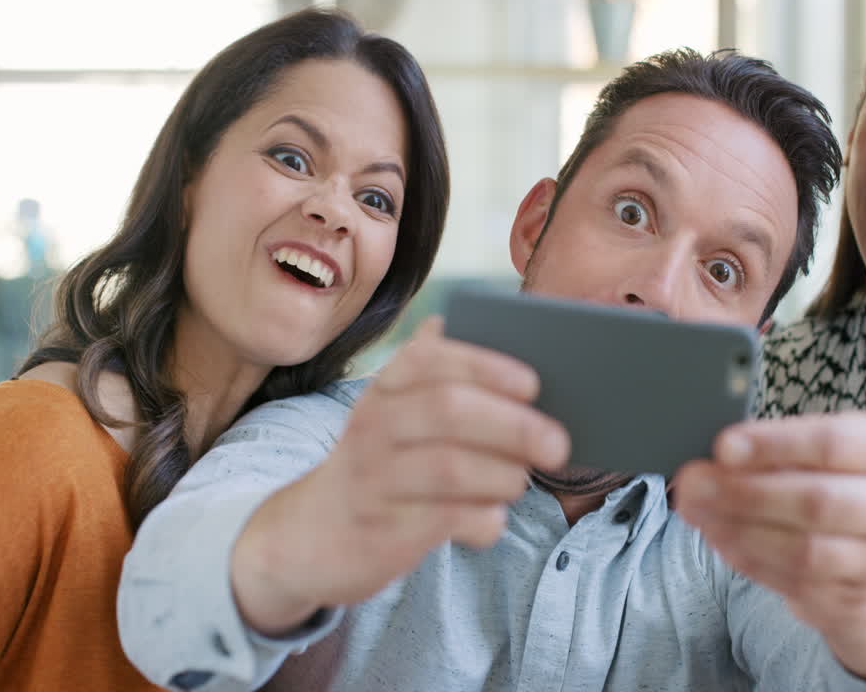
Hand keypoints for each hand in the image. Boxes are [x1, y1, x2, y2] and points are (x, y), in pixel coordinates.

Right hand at [231, 317, 568, 634]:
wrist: (307, 537)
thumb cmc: (380, 465)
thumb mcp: (396, 413)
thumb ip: (438, 377)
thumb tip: (470, 328)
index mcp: (385, 388)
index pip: (430, 358)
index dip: (486, 366)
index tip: (534, 383)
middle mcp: (374, 426)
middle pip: (450, 410)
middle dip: (514, 425)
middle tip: (558, 443)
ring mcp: (374, 479)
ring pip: (451, 467)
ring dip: (503, 475)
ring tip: (520, 482)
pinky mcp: (382, 530)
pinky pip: (447, 519)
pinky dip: (484, 519)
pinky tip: (492, 519)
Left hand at [673, 412, 865, 679]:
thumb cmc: (829, 485)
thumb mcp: (810, 454)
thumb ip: (767, 453)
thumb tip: (712, 463)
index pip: (832, 444)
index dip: (774, 446)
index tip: (723, 446)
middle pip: (818, 501)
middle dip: (746, 493)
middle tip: (694, 485)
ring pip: (806, 550)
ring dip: (741, 531)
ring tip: (698, 513)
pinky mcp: (856, 596)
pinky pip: (795, 581)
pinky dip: (749, 560)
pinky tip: (719, 538)